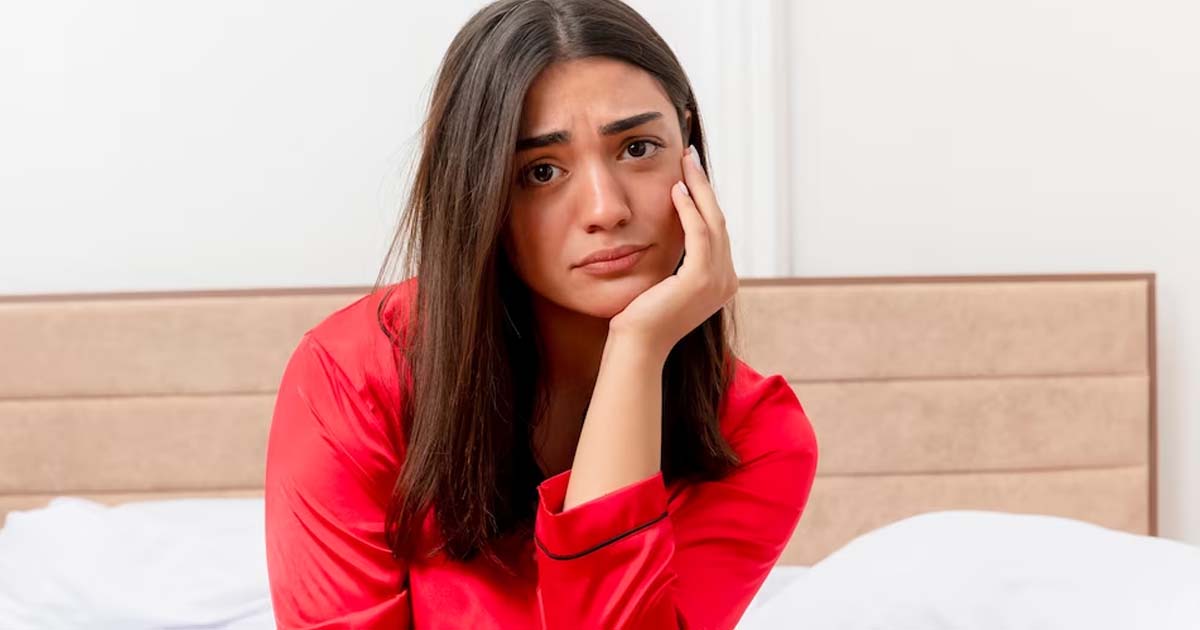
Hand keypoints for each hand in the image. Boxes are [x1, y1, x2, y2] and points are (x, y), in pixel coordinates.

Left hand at [608, 144, 737, 360]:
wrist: (637, 345)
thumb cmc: (641, 316)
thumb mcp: (665, 281)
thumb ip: (676, 259)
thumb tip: (669, 229)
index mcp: (721, 281)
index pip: (715, 230)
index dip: (704, 198)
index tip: (690, 173)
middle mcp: (727, 281)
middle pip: (718, 220)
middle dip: (704, 185)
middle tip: (689, 157)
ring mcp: (718, 281)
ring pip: (712, 221)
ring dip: (698, 188)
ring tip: (685, 163)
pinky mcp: (702, 279)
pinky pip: (699, 233)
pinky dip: (689, 209)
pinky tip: (676, 190)